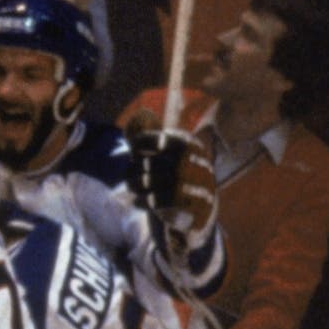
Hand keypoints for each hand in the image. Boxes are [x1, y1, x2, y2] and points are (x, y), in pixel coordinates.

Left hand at [126, 126, 215, 241]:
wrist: (199, 211)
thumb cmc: (175, 178)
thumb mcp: (165, 155)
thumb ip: (149, 138)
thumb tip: (137, 117)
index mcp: (192, 146)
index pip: (163, 139)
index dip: (143, 142)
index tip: (133, 151)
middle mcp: (198, 163)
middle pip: (154, 162)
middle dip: (135, 168)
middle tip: (129, 174)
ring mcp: (199, 185)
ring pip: (156, 182)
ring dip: (136, 185)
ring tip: (131, 187)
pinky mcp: (195, 204)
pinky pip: (162, 201)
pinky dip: (144, 201)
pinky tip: (137, 202)